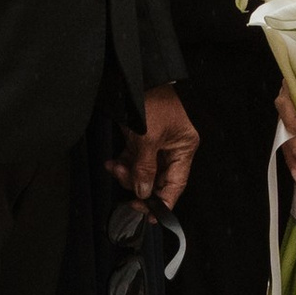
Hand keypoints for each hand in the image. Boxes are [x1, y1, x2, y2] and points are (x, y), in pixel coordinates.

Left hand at [116, 86, 197, 208]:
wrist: (136, 78)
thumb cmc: (150, 103)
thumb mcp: (148, 138)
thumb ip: (145, 169)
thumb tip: (143, 193)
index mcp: (183, 147)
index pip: (175, 184)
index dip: (162, 202)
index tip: (148, 216)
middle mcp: (173, 148)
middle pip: (156, 179)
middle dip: (137, 182)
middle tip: (122, 178)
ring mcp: (157, 144)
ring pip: (143, 171)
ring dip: (127, 173)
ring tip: (114, 165)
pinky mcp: (143, 139)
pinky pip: (134, 160)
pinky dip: (123, 164)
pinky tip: (111, 162)